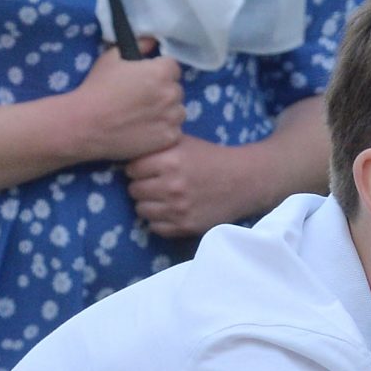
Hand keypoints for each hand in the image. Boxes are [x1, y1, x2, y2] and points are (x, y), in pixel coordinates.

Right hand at [64, 43, 184, 163]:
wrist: (86, 124)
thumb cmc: (98, 88)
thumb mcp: (112, 58)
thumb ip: (138, 46)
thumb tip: (152, 40)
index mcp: (161, 72)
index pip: (172, 67)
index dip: (159, 72)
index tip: (146, 79)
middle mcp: (172, 94)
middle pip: (176, 89)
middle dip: (163, 91)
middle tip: (142, 99)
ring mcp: (173, 118)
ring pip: (178, 111)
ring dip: (167, 111)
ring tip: (143, 116)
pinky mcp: (170, 137)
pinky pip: (174, 130)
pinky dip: (163, 130)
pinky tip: (145, 130)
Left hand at [124, 136, 265, 237]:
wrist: (244, 181)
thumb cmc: (210, 158)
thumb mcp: (184, 142)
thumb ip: (156, 144)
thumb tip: (125, 147)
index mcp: (170, 161)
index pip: (131, 169)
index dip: (139, 168)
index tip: (149, 168)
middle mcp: (171, 186)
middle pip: (134, 190)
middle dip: (142, 186)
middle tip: (155, 184)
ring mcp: (178, 209)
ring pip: (141, 210)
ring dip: (149, 204)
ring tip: (162, 198)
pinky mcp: (186, 227)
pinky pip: (156, 228)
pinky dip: (160, 221)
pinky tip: (170, 211)